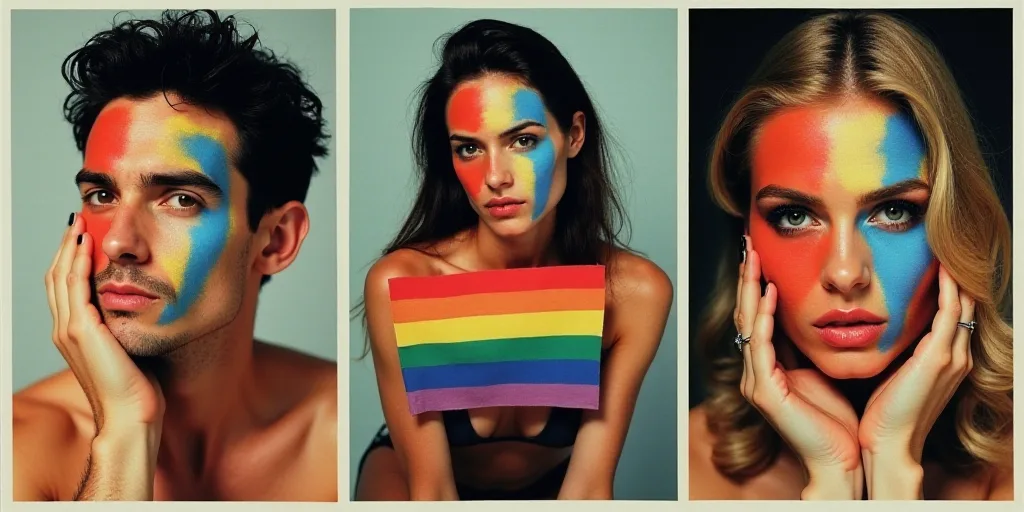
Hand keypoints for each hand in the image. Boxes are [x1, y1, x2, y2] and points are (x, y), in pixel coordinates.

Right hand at [45, 213, 164, 431]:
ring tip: (79, 224)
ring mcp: (70, 329)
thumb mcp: (129, 344)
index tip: (83, 236)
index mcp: (74, 333)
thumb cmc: (138, 386)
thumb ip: (126, 323)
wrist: (132, 414)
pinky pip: (74, 286)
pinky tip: (86, 244)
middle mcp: (65, 329)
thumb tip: (143, 303)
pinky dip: (76, 262)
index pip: (64, 286)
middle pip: (56, 276)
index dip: (69, 259)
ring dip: (68, 247)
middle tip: (78, 221)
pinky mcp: (81, 330)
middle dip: (65, 246)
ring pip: (60, 277)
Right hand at [736, 236, 861, 498]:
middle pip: (744, 314)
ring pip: (747, 325)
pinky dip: (763, 319)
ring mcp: (755, 382)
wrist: (844, 460)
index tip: (762, 253)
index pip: (757, 316)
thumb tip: (822, 312)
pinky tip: (768, 295)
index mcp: (768, 367)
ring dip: (749, 289)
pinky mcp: (764, 391)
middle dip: (746, 278)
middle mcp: (755, 372)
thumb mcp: (823, 371)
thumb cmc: (840, 422)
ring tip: (754, 260)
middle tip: (749, 245)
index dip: (756, 284)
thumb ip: (812, 346)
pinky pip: (760, 347)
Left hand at [858, 264, 973, 497]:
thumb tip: (869, 326)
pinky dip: (948, 289)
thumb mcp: (891, 372)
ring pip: (962, 303)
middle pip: (963, 302)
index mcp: (944, 358)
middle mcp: (955, 354)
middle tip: (939, 243)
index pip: (951, 311)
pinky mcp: (940, 357)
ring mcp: (952, 356)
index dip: (945, 284)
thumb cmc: (881, 413)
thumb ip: (893, 349)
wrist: (886, 444)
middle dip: (954, 274)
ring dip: (953, 274)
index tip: (930, 258)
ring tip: (941, 247)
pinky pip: (951, 312)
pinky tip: (941, 269)